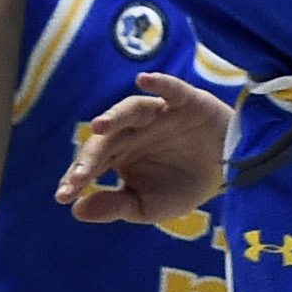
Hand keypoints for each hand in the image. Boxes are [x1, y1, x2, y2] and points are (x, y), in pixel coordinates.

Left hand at [55, 72, 229, 224]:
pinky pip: (170, 89)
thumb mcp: (149, 206)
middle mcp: (133, 130)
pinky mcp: (184, 101)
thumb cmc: (182, 186)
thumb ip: (116, 206)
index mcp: (120, 153)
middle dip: (91, 157)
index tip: (63, 197)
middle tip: (80, 177)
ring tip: (98, 127)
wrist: (228, 170)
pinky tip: (143, 80)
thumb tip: (77, 211)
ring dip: (114, 116)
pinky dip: (158, 83)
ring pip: (130, 110)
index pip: (92, 163)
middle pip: (106, 139)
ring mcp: (157, 113)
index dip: (78, 177)